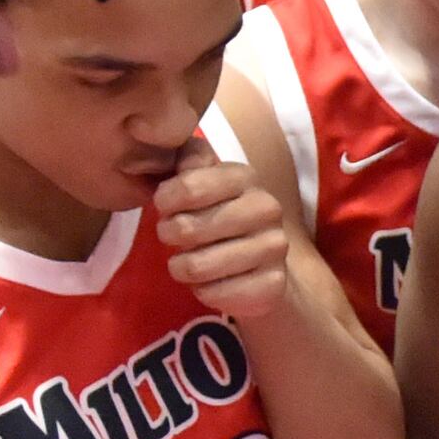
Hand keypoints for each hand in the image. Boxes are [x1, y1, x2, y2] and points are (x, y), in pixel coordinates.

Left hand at [153, 143, 290, 319]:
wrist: (262, 263)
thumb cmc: (219, 215)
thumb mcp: (201, 180)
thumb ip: (185, 159)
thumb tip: (170, 146)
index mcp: (246, 176)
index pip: (189, 185)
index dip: (165, 199)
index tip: (164, 207)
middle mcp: (267, 208)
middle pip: (188, 228)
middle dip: (169, 235)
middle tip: (173, 238)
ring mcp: (275, 247)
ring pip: (198, 265)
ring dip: (182, 267)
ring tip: (187, 262)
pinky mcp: (274, 284)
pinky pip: (215, 293)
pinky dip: (203, 291)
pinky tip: (211, 283)